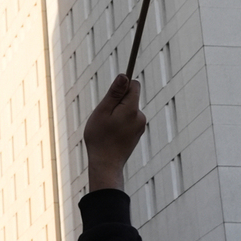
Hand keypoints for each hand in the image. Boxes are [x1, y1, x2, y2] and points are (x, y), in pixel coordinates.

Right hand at [84, 75, 145, 190]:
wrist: (106, 165)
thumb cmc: (100, 138)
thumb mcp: (103, 112)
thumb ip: (114, 93)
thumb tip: (124, 76)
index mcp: (132, 109)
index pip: (134, 85)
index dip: (122, 85)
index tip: (111, 94)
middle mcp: (140, 116)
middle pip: (131, 97)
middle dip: (118, 101)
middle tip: (105, 116)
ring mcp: (140, 126)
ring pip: (128, 109)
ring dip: (118, 113)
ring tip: (107, 128)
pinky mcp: (137, 134)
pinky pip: (129, 120)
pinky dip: (120, 122)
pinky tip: (112, 134)